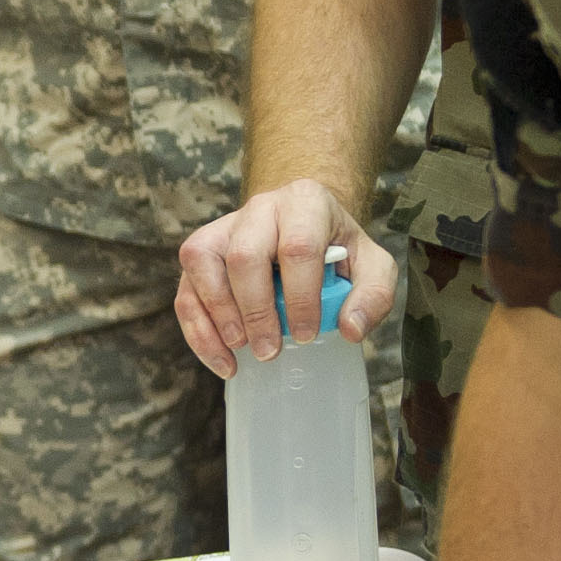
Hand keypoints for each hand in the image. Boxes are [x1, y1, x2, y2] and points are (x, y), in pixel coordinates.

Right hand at [173, 176, 393, 378]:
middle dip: (256, 310)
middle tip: (270, 350)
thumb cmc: (337, 249)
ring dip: (219, 314)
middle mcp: (260, 208)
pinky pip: (186, 288)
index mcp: (305, 203)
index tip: (306, 334)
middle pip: (244, 255)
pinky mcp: (201, 252)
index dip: (300, 296)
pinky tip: (221, 358)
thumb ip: (374, 295)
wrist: (304, 225)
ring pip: (203, 263)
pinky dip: (198, 329)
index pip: (297, 247)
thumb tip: (349, 329)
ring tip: (242, 349)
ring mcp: (224, 227)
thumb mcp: (372, 266)